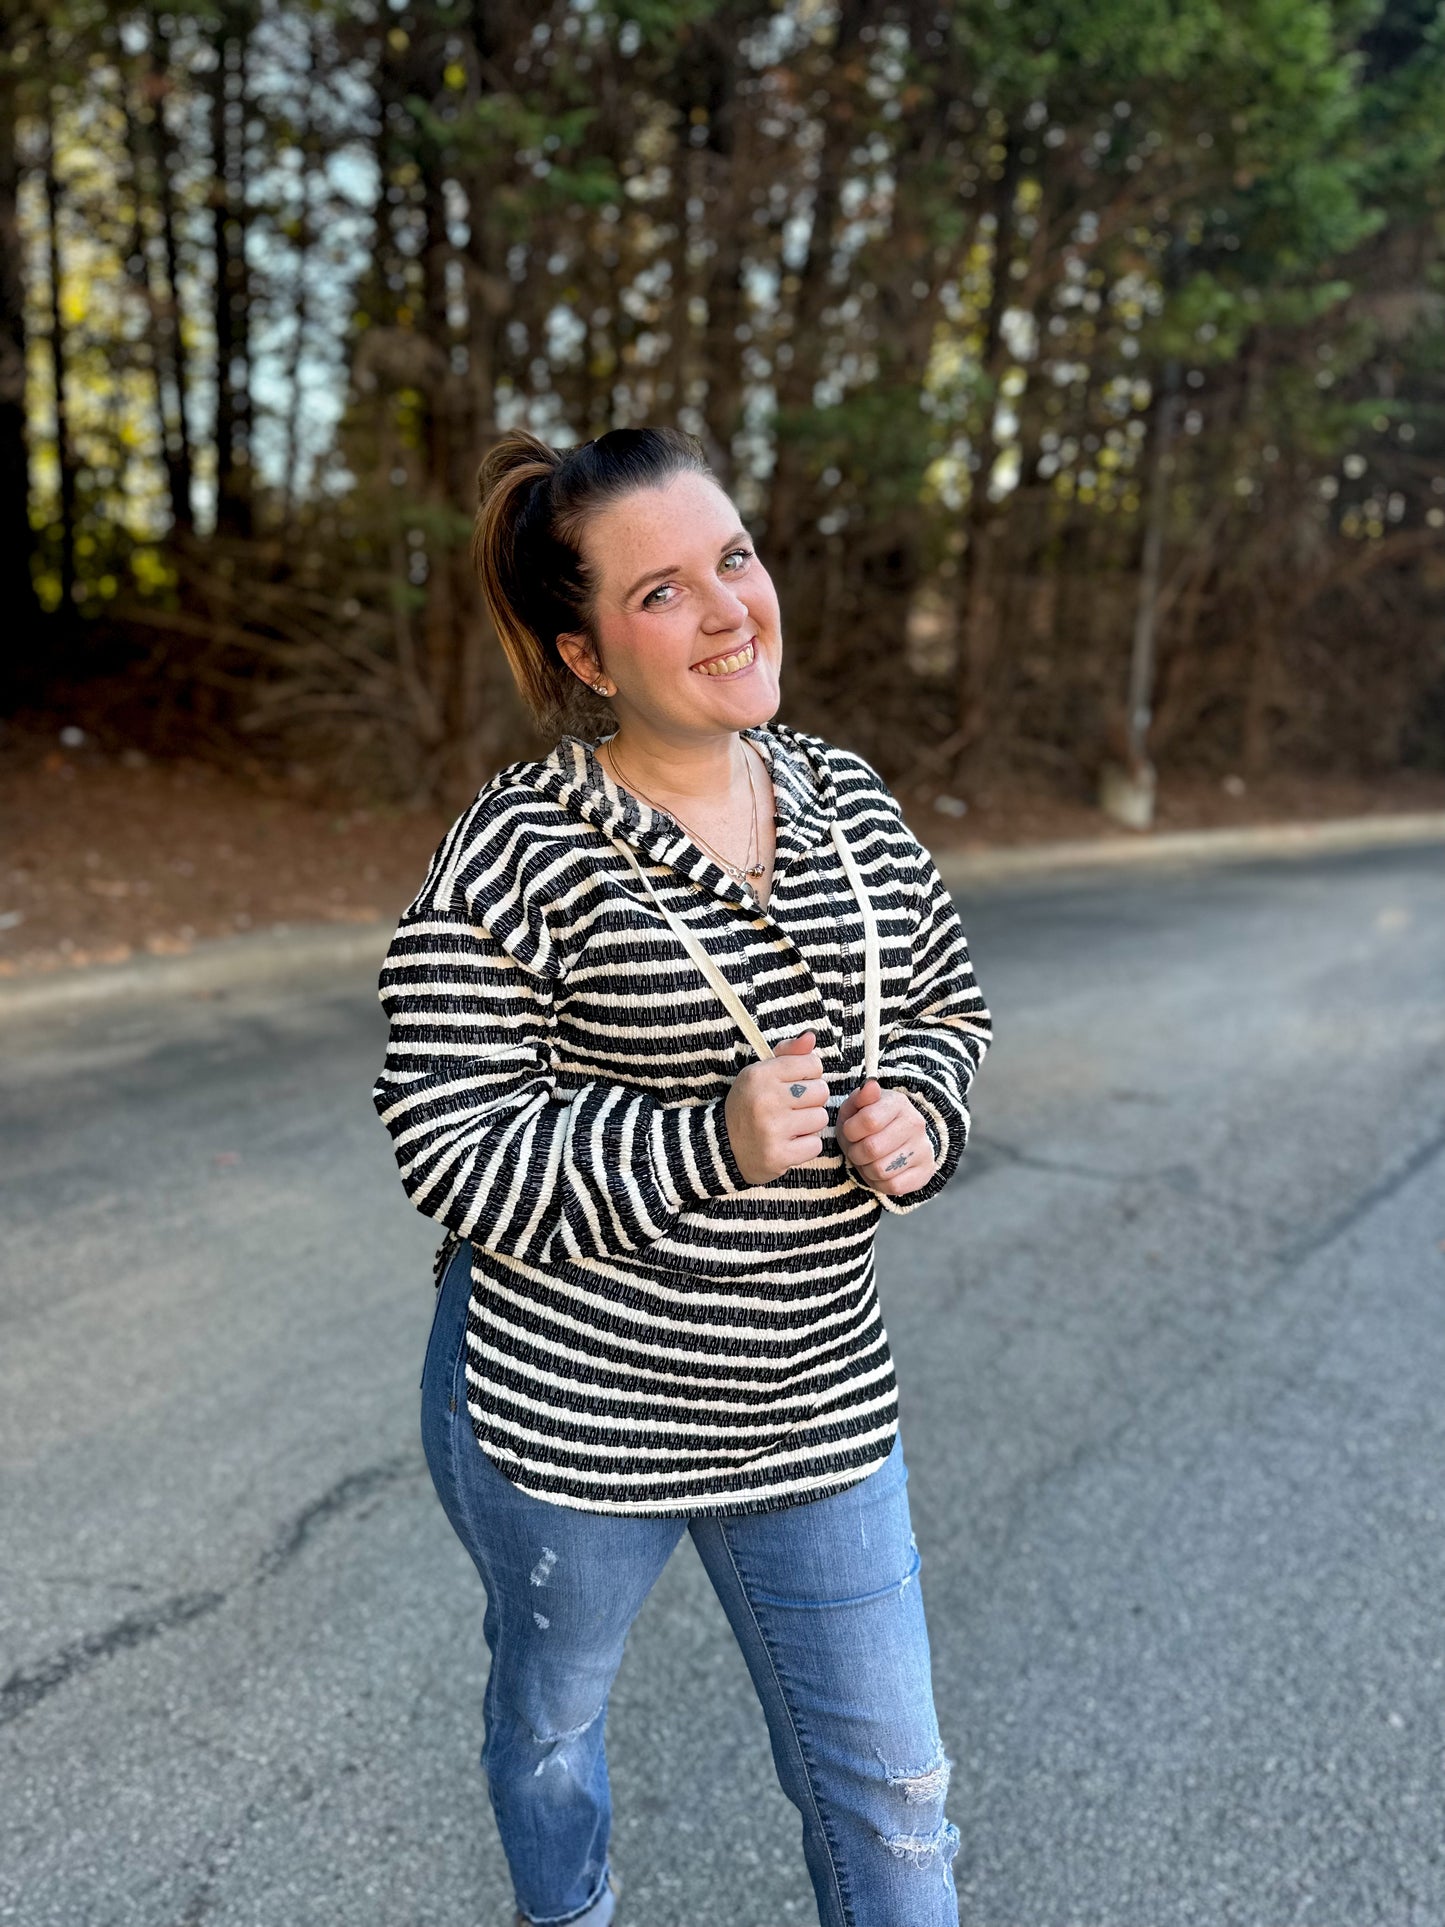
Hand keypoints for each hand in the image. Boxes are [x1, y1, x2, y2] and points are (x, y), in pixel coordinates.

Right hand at [724, 1029, 830, 1184]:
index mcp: (760, 1075)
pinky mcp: (778, 1155)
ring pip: (820, 1118)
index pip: (813, 1064)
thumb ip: (788, 1053)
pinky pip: (815, 1144)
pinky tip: (789, 1142)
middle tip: (792, 1108)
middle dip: (811, 1100)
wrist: (723, 1147)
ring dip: (810, 1123)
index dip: (808, 1076)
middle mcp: (765, 1100)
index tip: (794, 1085)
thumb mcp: (760, 1074)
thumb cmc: (748, 1105)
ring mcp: (771, 1129)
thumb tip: (811, 1036)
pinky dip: (806, 1145)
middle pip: (821, 1091)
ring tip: (790, 1125)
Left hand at [836, 1078, 936, 1197]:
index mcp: (898, 1103)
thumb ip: (859, 1097)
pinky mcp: (925, 1172)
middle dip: (856, 1153)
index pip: (868, 1121)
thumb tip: (871, 1085)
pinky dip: (880, 1183)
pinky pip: (894, 1187)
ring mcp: (923, 1148)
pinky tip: (881, 1171)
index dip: (850, 1131)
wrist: (898, 1140)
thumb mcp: (857, 1108)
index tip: (851, 1131)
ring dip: (866, 1169)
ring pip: (881, 1170)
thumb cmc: (869, 1123)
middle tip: (858, 1149)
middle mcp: (915, 1124)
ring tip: (869, 1160)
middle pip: (872, 1149)